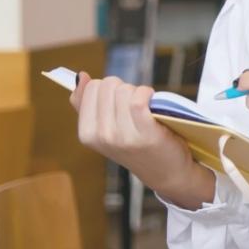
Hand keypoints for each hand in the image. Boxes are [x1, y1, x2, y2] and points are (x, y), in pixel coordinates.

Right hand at [71, 74, 213, 209]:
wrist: (166, 172)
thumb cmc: (137, 146)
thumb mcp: (107, 129)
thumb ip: (88, 105)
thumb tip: (81, 77)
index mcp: (86, 134)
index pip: (91, 88)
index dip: (109, 89)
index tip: (118, 103)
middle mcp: (101, 137)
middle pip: (108, 85)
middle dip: (123, 89)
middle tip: (134, 105)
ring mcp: (122, 137)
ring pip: (124, 90)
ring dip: (137, 91)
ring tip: (145, 107)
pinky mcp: (145, 133)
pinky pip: (139, 99)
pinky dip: (147, 93)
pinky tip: (152, 101)